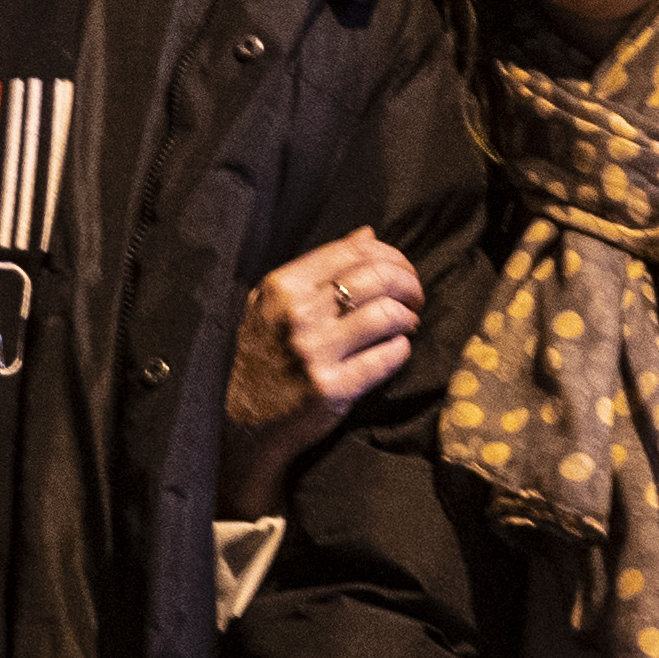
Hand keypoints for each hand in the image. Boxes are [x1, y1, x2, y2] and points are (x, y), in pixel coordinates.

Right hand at [230, 226, 419, 434]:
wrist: (243, 422)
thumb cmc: (264, 356)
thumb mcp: (274, 304)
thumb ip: (318, 268)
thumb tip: (367, 235)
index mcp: (282, 287)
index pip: (353, 251)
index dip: (391, 255)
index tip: (401, 270)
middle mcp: (296, 315)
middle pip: (377, 277)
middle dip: (409, 283)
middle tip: (414, 297)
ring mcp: (314, 353)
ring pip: (387, 315)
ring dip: (407, 317)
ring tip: (406, 324)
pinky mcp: (333, 389)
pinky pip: (388, 357)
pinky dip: (401, 349)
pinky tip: (396, 350)